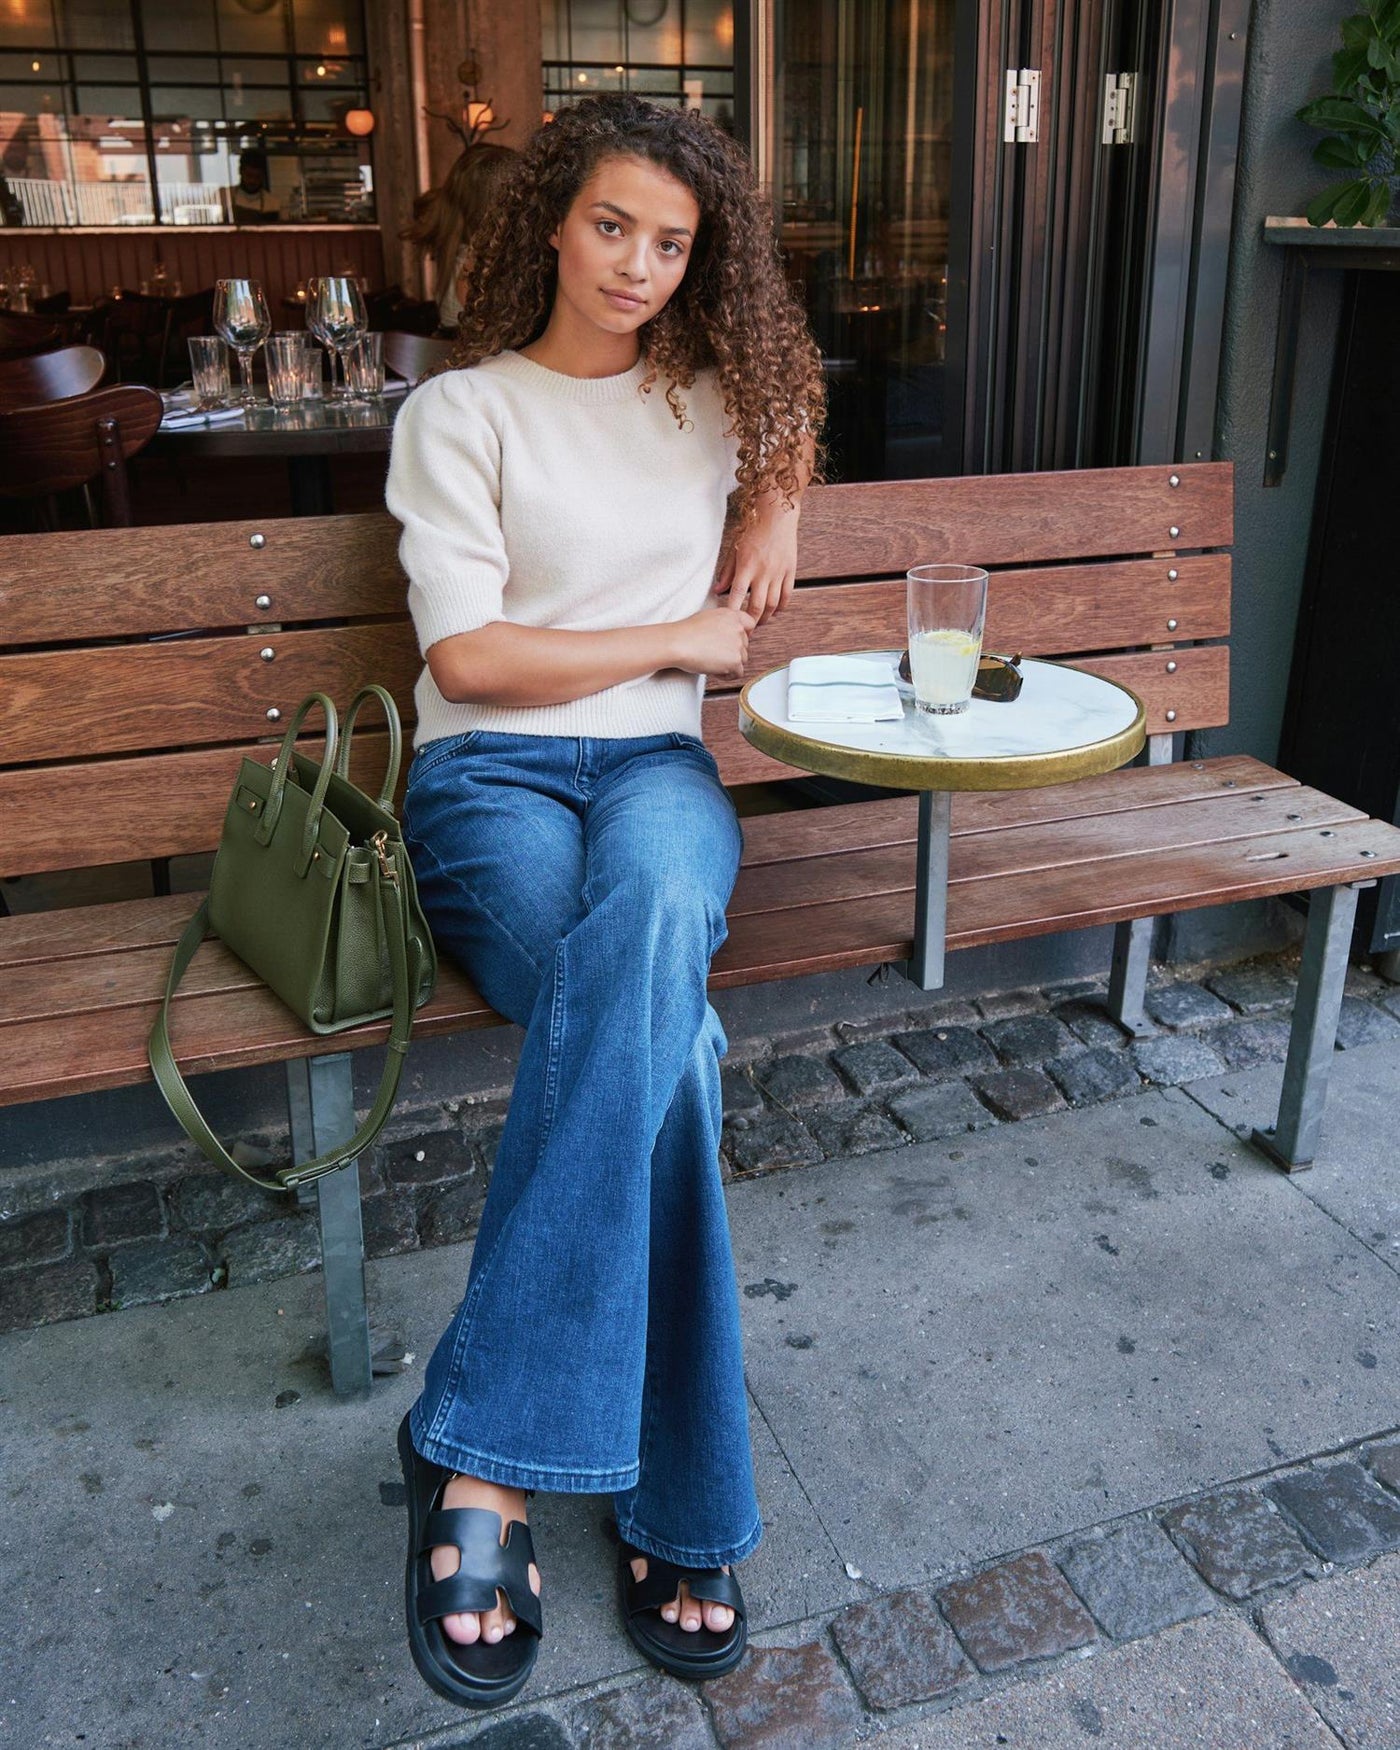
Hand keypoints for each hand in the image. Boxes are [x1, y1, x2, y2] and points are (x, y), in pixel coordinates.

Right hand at [668, 605, 756, 681]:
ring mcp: (738, 645)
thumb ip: (723, 623)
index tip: (732, 642)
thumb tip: (729, 635)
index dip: (743, 635)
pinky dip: (726, 675)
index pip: (750, 624)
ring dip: (729, 664)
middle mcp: (738, 628)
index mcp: (732, 615)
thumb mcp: (708, 617)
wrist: (678, 643)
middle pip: (744, 645)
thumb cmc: (685, 632)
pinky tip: (713, 670)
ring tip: (711, 662)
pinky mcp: (735, 661)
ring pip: (742, 659)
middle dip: (732, 652)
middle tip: (714, 655)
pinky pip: (738, 673)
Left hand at [715, 504, 798, 624]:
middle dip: (751, 622)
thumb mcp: (734, 549)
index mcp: (746, 566)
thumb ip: (726, 572)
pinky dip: (781, 606)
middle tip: (746, 629)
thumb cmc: (753, 529)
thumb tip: (717, 590)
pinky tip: (775, 611)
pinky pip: (787, 595)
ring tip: (760, 621)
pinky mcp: (790, 570)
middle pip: (757, 606)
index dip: (732, 613)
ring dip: (766, 617)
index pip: (737, 596)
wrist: (777, 514)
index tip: (728, 623)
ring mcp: (779, 572)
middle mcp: (763, 572)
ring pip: (773, 604)